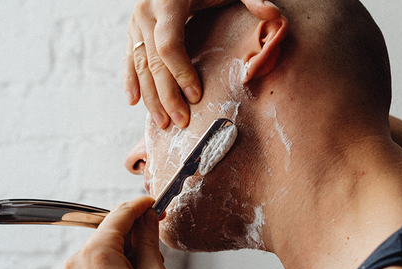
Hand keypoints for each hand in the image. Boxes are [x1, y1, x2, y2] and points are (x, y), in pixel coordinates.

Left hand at [61, 196, 172, 268]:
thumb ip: (148, 241)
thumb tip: (147, 218)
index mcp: (97, 256)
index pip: (119, 215)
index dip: (140, 206)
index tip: (153, 203)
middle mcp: (77, 265)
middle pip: (109, 232)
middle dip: (133, 231)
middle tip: (155, 233)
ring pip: (103, 249)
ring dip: (124, 250)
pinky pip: (95, 266)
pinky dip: (113, 265)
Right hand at [123, 0, 280, 128]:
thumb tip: (272, 16)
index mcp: (169, 2)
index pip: (169, 45)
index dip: (180, 73)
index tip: (195, 96)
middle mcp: (146, 12)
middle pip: (152, 62)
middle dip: (166, 95)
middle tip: (181, 121)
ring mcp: (135, 22)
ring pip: (139, 65)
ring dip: (149, 97)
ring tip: (162, 123)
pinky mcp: (132, 30)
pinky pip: (129, 59)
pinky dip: (130, 81)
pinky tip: (133, 101)